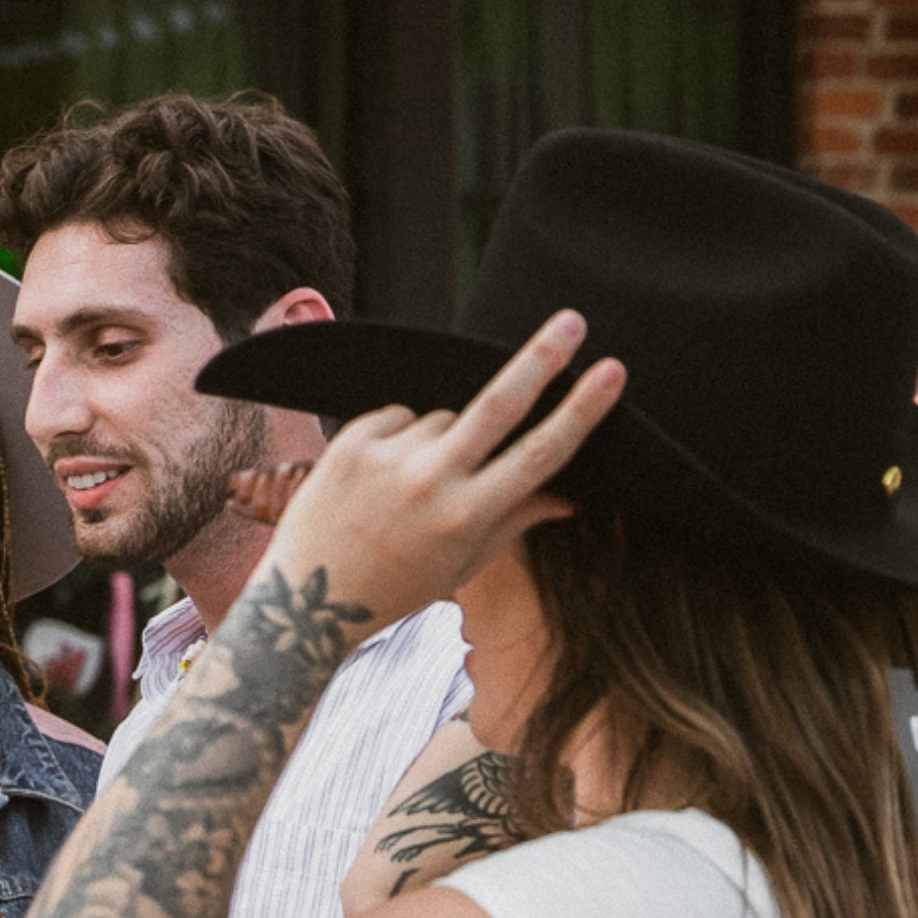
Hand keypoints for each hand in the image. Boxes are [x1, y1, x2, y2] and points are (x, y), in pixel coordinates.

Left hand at [259, 309, 621, 636]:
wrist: (307, 597)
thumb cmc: (394, 586)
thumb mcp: (461, 566)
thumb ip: (513, 523)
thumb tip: (568, 497)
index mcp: (466, 517)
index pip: (539, 455)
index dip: (581, 410)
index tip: (610, 372)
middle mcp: (430, 483)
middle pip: (499, 404)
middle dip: (541, 358)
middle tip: (571, 320)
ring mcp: (388, 459)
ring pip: (444, 417)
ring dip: (444, 438)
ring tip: (412, 488)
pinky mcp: (352, 442)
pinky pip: (399, 416)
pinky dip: (401, 435)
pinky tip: (383, 476)